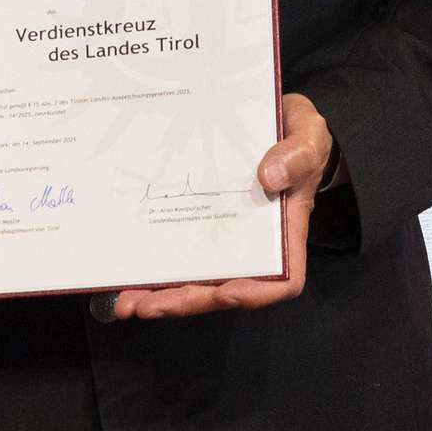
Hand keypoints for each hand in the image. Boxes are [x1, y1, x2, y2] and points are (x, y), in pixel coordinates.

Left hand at [109, 91, 330, 320]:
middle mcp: (251, 243)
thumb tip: (269, 178)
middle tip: (147, 307)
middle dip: (186, 301)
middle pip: (223, 288)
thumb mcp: (308, 136)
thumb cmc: (298, 136)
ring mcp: (221, 237)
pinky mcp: (197, 224)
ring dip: (161, 295)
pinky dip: (152, 269)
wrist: (276, 123)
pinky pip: (176, 253)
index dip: (254, 292)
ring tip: (126, 304)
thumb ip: (299, 156)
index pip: (281, 280)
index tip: (225, 294)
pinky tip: (123, 276)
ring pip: (195, 279)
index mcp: (284, 231)